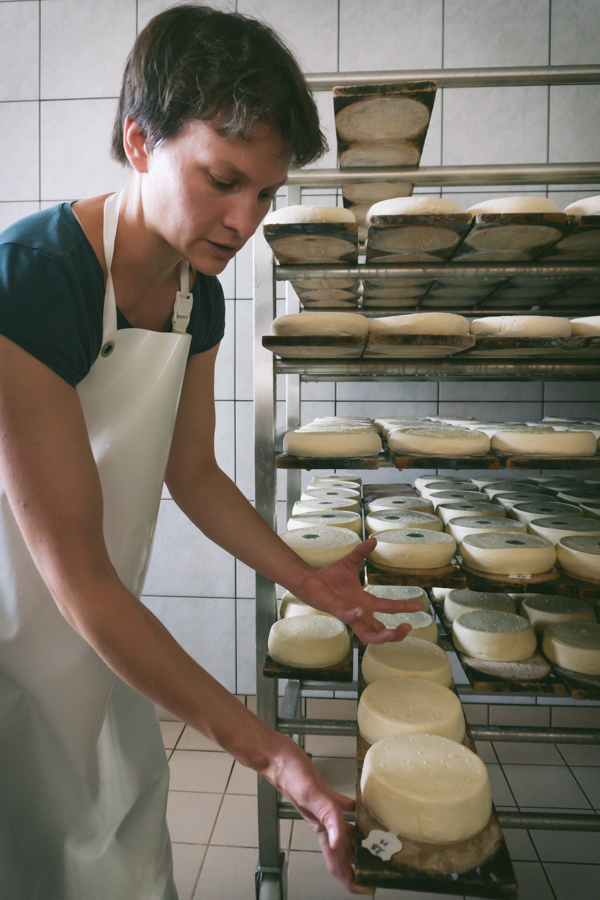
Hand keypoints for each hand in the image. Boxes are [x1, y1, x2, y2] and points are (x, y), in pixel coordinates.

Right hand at [264, 737, 373, 894]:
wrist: (278, 757)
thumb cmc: (289, 774)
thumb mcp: (310, 794)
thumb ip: (327, 814)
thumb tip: (338, 841)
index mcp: (321, 828)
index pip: (336, 863)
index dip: (350, 880)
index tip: (367, 890)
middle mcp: (324, 822)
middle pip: (344, 852)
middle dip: (359, 865)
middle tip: (379, 869)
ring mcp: (324, 809)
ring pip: (345, 833)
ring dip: (359, 843)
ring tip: (376, 846)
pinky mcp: (324, 793)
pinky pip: (343, 808)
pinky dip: (354, 813)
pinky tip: (363, 810)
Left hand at [292, 538, 424, 643]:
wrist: (310, 580)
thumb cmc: (329, 576)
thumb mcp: (350, 562)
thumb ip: (362, 552)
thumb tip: (373, 539)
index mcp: (366, 602)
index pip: (389, 608)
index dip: (405, 608)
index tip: (421, 606)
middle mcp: (360, 612)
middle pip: (381, 631)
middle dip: (396, 634)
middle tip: (408, 627)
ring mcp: (349, 614)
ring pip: (367, 635)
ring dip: (381, 636)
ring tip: (392, 632)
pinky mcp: (337, 611)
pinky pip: (348, 618)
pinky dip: (355, 616)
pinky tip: (362, 610)